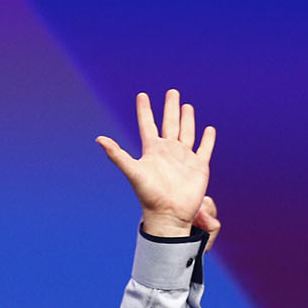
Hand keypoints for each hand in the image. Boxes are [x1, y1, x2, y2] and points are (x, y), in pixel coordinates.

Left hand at [95, 89, 216, 237]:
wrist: (169, 215)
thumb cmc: (149, 196)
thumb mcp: (133, 172)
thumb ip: (117, 155)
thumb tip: (99, 139)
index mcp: (152, 150)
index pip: (148, 124)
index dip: (145, 110)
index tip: (142, 95)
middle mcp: (168, 151)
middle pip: (170, 123)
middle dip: (170, 107)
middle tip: (172, 91)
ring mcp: (184, 158)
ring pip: (187, 132)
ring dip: (187, 119)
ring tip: (187, 105)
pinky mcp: (199, 167)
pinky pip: (204, 149)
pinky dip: (207, 139)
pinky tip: (208, 130)